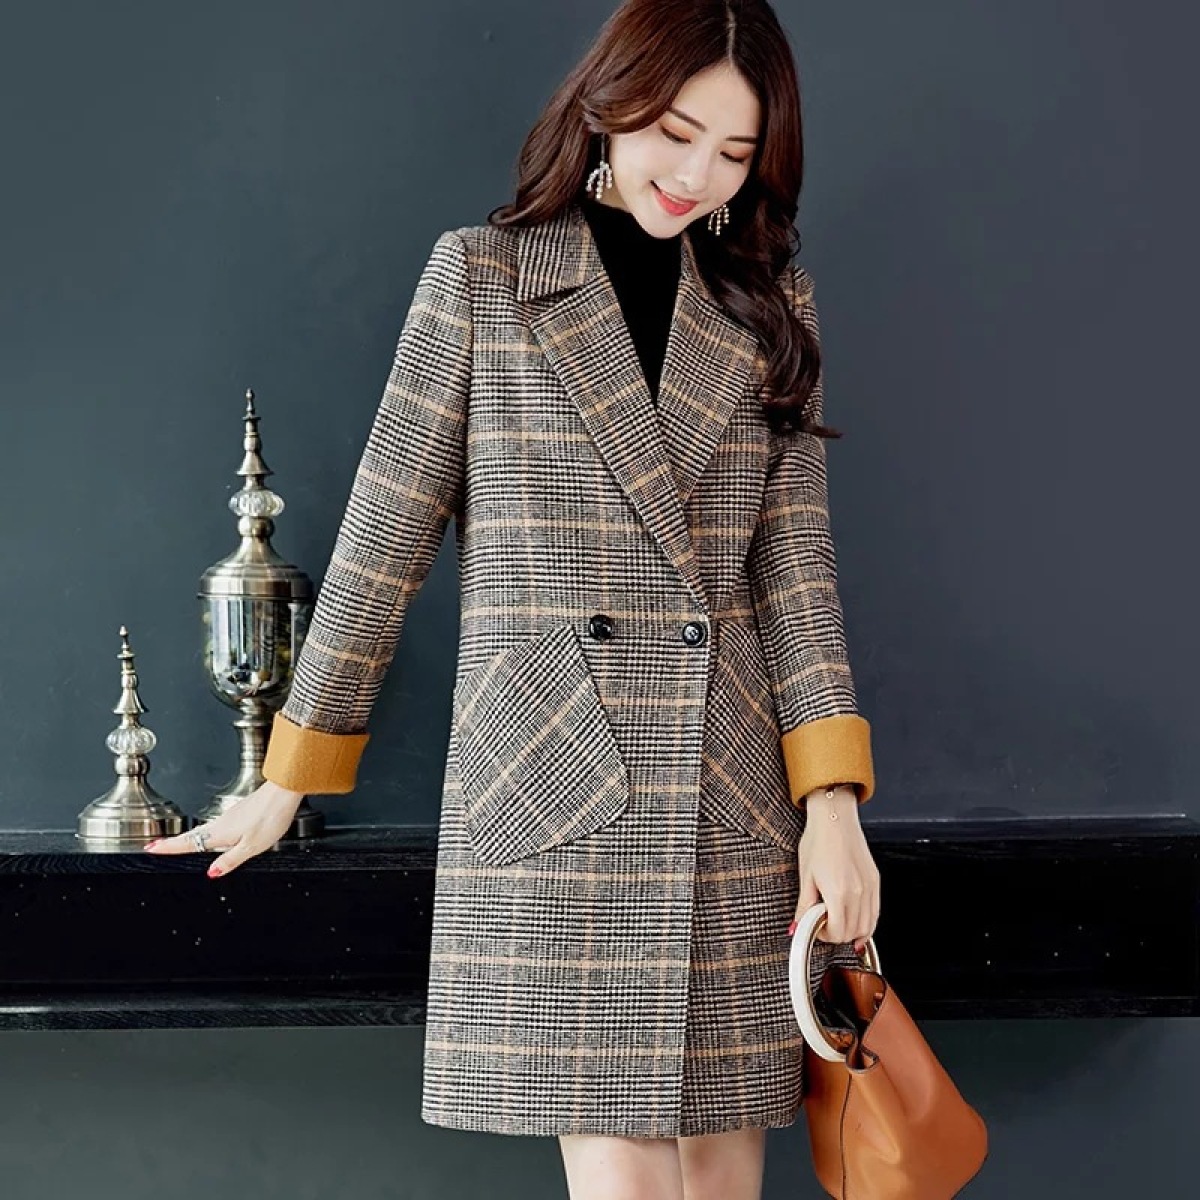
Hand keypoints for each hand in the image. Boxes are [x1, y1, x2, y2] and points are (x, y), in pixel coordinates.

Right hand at [142, 780, 306, 876]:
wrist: (284, 792)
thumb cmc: (271, 817)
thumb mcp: (252, 847)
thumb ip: (230, 860)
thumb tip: (211, 873)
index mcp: (221, 833)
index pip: (189, 843)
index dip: (169, 847)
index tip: (151, 848)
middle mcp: (222, 822)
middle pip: (193, 835)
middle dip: (174, 842)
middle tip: (157, 846)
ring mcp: (231, 815)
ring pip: (205, 829)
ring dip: (189, 836)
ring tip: (178, 844)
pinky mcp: (241, 811)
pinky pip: (217, 824)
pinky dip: (207, 831)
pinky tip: (214, 835)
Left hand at [793, 790, 879, 954]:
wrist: (834, 817)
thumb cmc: (818, 840)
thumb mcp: (805, 875)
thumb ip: (804, 906)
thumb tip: (797, 927)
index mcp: (838, 892)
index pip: (837, 932)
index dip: (824, 936)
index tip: (815, 927)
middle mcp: (858, 892)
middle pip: (853, 933)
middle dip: (837, 935)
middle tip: (823, 925)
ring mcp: (869, 887)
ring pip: (868, 927)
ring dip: (852, 932)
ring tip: (837, 924)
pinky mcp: (875, 881)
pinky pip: (875, 912)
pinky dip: (867, 923)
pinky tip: (856, 923)